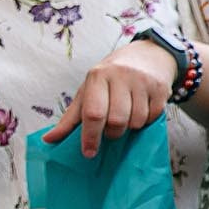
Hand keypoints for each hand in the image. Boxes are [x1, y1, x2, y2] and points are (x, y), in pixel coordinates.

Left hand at [46, 40, 176, 156]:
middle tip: (111, 129)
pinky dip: (146, 120)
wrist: (147, 56)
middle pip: (116, 121)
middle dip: (113, 133)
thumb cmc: (111, 78)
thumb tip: (48, 140)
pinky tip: (142, 109)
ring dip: (130, 126)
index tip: (89, 153)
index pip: (93, 113)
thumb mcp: (88, 92)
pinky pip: (152, 117)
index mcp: (98, 76)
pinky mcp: (160, 88)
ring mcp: (142, 81)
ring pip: (136, 121)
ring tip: (127, 116)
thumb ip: (70, 118)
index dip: (90, 136)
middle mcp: (120, 76)